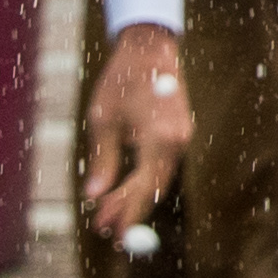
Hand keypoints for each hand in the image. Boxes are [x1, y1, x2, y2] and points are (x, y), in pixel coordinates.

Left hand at [79, 25, 192, 240]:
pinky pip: (164, 165)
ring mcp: (183, 136)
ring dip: (137, 197)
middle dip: (129, 209)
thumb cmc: (122, 80)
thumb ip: (102, 160)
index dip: (123, 210)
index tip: (103, 227)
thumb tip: (94, 195)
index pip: (143, 187)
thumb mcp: (103, 120)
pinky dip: (146, 180)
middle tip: (103, 229)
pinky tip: (127, 189)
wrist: (150, 47)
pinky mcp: (181, 132)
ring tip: (109, 214)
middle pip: (154, 188)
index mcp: (159, 138)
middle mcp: (178, 141)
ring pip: (160, 178)